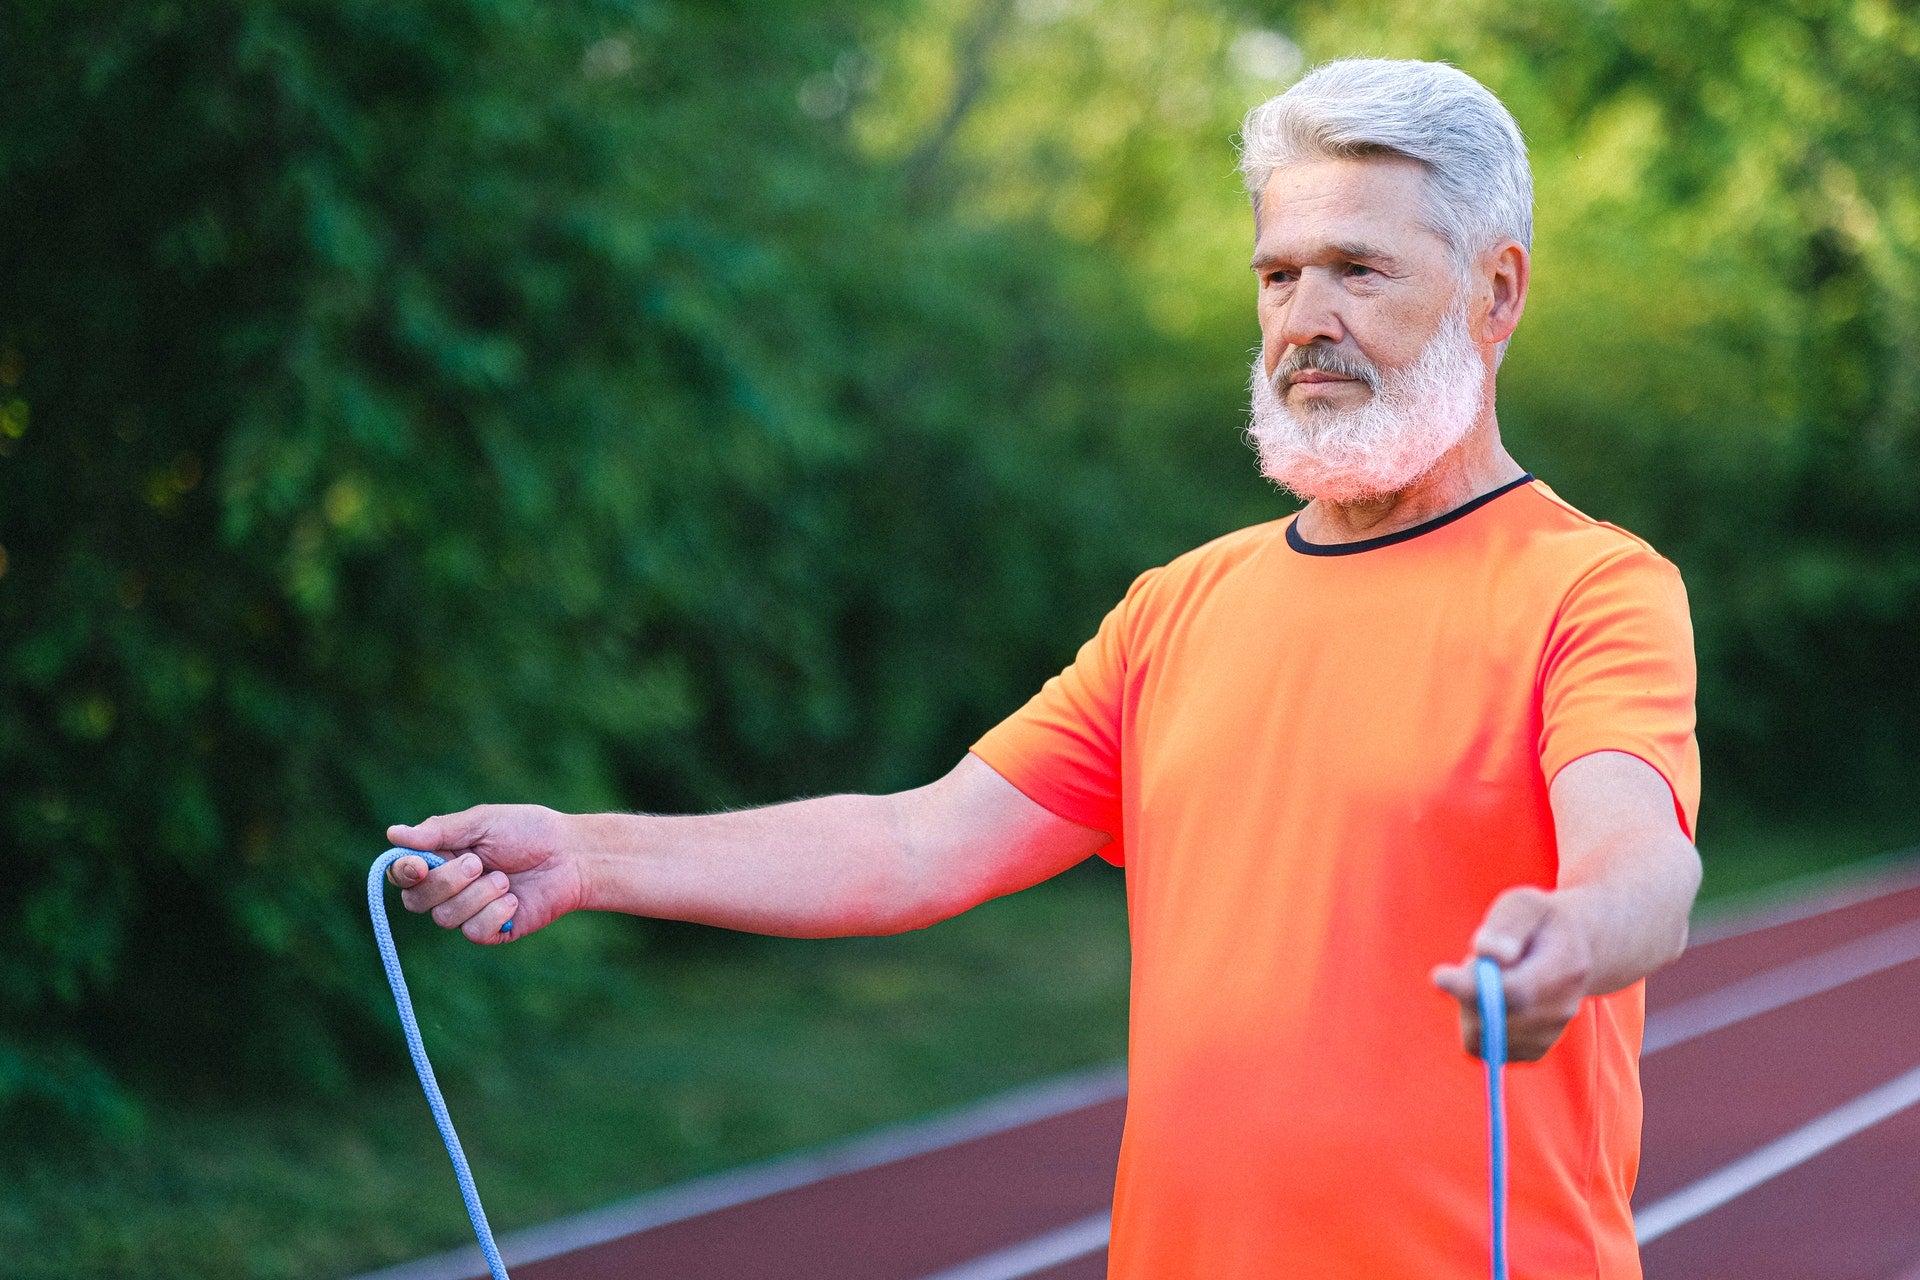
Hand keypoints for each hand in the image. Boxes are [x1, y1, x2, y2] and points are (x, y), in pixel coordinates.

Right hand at [385, 805, 587, 943]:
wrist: (571, 856)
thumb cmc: (528, 832)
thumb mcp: (483, 823)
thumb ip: (440, 832)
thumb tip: (393, 834)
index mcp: (441, 858)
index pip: (403, 875)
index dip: (403, 873)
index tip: (419, 865)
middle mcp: (449, 888)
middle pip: (417, 901)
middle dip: (447, 882)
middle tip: (479, 863)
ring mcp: (469, 912)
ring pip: (445, 918)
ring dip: (478, 895)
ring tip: (506, 879)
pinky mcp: (492, 930)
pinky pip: (474, 932)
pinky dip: (494, 912)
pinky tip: (514, 900)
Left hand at [1431, 886, 1593, 1061]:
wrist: (1573, 950)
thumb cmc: (1539, 922)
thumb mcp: (1525, 905)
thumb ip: (1506, 925)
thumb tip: (1489, 953)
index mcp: (1565, 967)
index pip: (1517, 990)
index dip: (1474, 988)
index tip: (1439, 976)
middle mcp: (1562, 1009)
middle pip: (1496, 1018)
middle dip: (1468, 991)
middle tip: (1476, 963)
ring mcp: (1549, 1034)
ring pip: (1483, 1037)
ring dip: (1469, 1008)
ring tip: (1488, 980)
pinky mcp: (1533, 1050)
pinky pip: (1485, 1049)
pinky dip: (1476, 1026)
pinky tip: (1492, 1001)